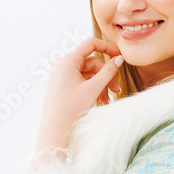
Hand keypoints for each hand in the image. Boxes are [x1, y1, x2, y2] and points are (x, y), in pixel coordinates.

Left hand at [35, 37, 123, 151]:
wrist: (54, 129)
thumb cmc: (70, 109)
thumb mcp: (93, 89)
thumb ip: (108, 71)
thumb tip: (119, 59)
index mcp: (67, 61)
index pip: (90, 44)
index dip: (107, 47)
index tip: (120, 56)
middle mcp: (62, 64)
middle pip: (91, 62)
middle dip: (105, 76)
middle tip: (116, 91)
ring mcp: (61, 74)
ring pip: (87, 73)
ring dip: (99, 85)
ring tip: (106, 101)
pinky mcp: (61, 83)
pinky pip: (80, 80)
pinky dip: (91, 88)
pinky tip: (98, 101)